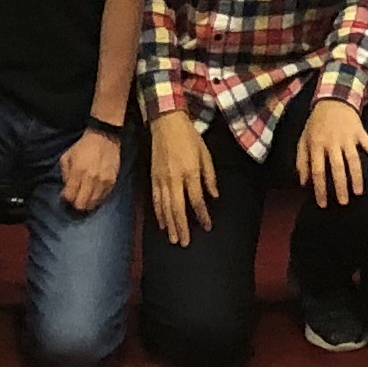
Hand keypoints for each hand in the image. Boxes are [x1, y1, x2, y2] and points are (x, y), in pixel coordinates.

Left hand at [57, 129, 122, 214]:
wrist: (105, 138)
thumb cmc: (83, 147)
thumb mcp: (67, 156)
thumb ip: (65, 174)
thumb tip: (67, 189)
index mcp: (78, 172)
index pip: (70, 196)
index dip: (65, 200)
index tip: (65, 197)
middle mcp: (91, 179)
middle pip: (82, 204)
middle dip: (75, 205)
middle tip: (74, 200)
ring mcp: (103, 182)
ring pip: (93, 204)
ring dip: (87, 204)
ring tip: (84, 198)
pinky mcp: (112, 182)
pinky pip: (103, 198)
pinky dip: (97, 199)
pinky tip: (93, 194)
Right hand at [147, 114, 213, 246]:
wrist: (166, 122)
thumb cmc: (189, 137)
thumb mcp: (205, 153)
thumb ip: (209, 176)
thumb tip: (214, 196)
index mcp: (190, 171)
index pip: (196, 199)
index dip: (202, 215)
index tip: (207, 226)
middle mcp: (174, 178)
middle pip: (178, 208)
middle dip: (182, 227)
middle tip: (185, 243)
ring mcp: (161, 178)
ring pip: (165, 207)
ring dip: (169, 225)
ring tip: (173, 239)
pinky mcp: (153, 177)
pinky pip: (155, 199)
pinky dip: (158, 213)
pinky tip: (162, 224)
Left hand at [295, 97, 367, 207]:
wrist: (333, 100)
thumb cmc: (316, 124)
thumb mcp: (304, 139)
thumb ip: (302, 161)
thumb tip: (303, 183)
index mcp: (317, 144)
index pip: (318, 170)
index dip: (320, 188)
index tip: (323, 204)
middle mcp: (333, 141)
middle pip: (337, 167)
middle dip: (340, 186)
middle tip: (343, 203)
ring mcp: (348, 137)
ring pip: (354, 159)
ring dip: (357, 177)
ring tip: (358, 192)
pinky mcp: (360, 132)